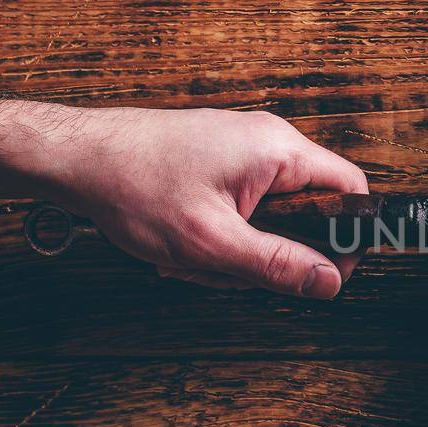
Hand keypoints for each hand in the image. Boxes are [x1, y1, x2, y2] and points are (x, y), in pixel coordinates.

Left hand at [40, 107, 366, 297]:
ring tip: (191, 255)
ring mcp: (241, 152)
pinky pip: (242, 211)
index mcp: (277, 151)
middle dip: (270, 253)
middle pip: (308, 213)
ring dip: (235, 251)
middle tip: (226, 266)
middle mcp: (267, 144)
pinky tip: (180, 245)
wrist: (77, 157)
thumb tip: (328, 282)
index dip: (346, 238)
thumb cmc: (134, 186)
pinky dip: (217, 237)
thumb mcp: (211, 240)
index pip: (351, 191)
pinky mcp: (218, 164)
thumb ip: (276, 264)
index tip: (320, 273)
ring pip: (270, 219)